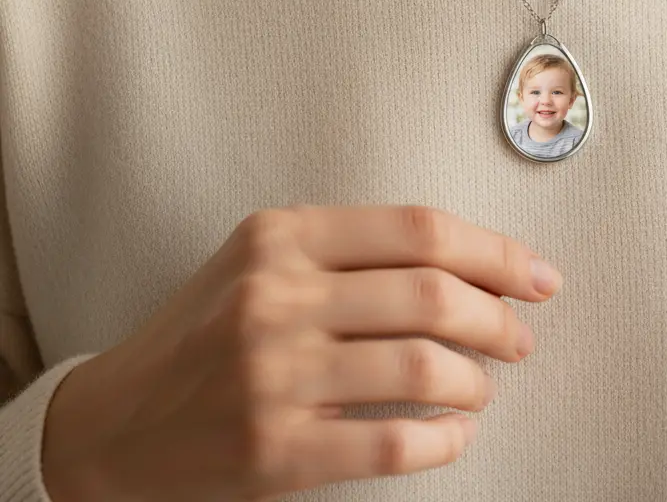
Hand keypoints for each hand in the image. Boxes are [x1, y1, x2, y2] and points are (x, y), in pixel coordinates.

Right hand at [40, 204, 561, 500]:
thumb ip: (356, 250)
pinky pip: (393, 440)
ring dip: (477, 381)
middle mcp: (276, 294)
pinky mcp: (272, 449)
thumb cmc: (210, 328)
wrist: (114, 420)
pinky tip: (453, 434)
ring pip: (423, 368)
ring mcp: (272, 373)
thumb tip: (477, 266)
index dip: (495, 251)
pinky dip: (444, 439)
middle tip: (519, 337)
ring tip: (483, 386)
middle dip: (499, 317)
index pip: (419, 229)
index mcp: (282, 234)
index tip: (538, 275)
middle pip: (433, 294)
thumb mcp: (267, 259)